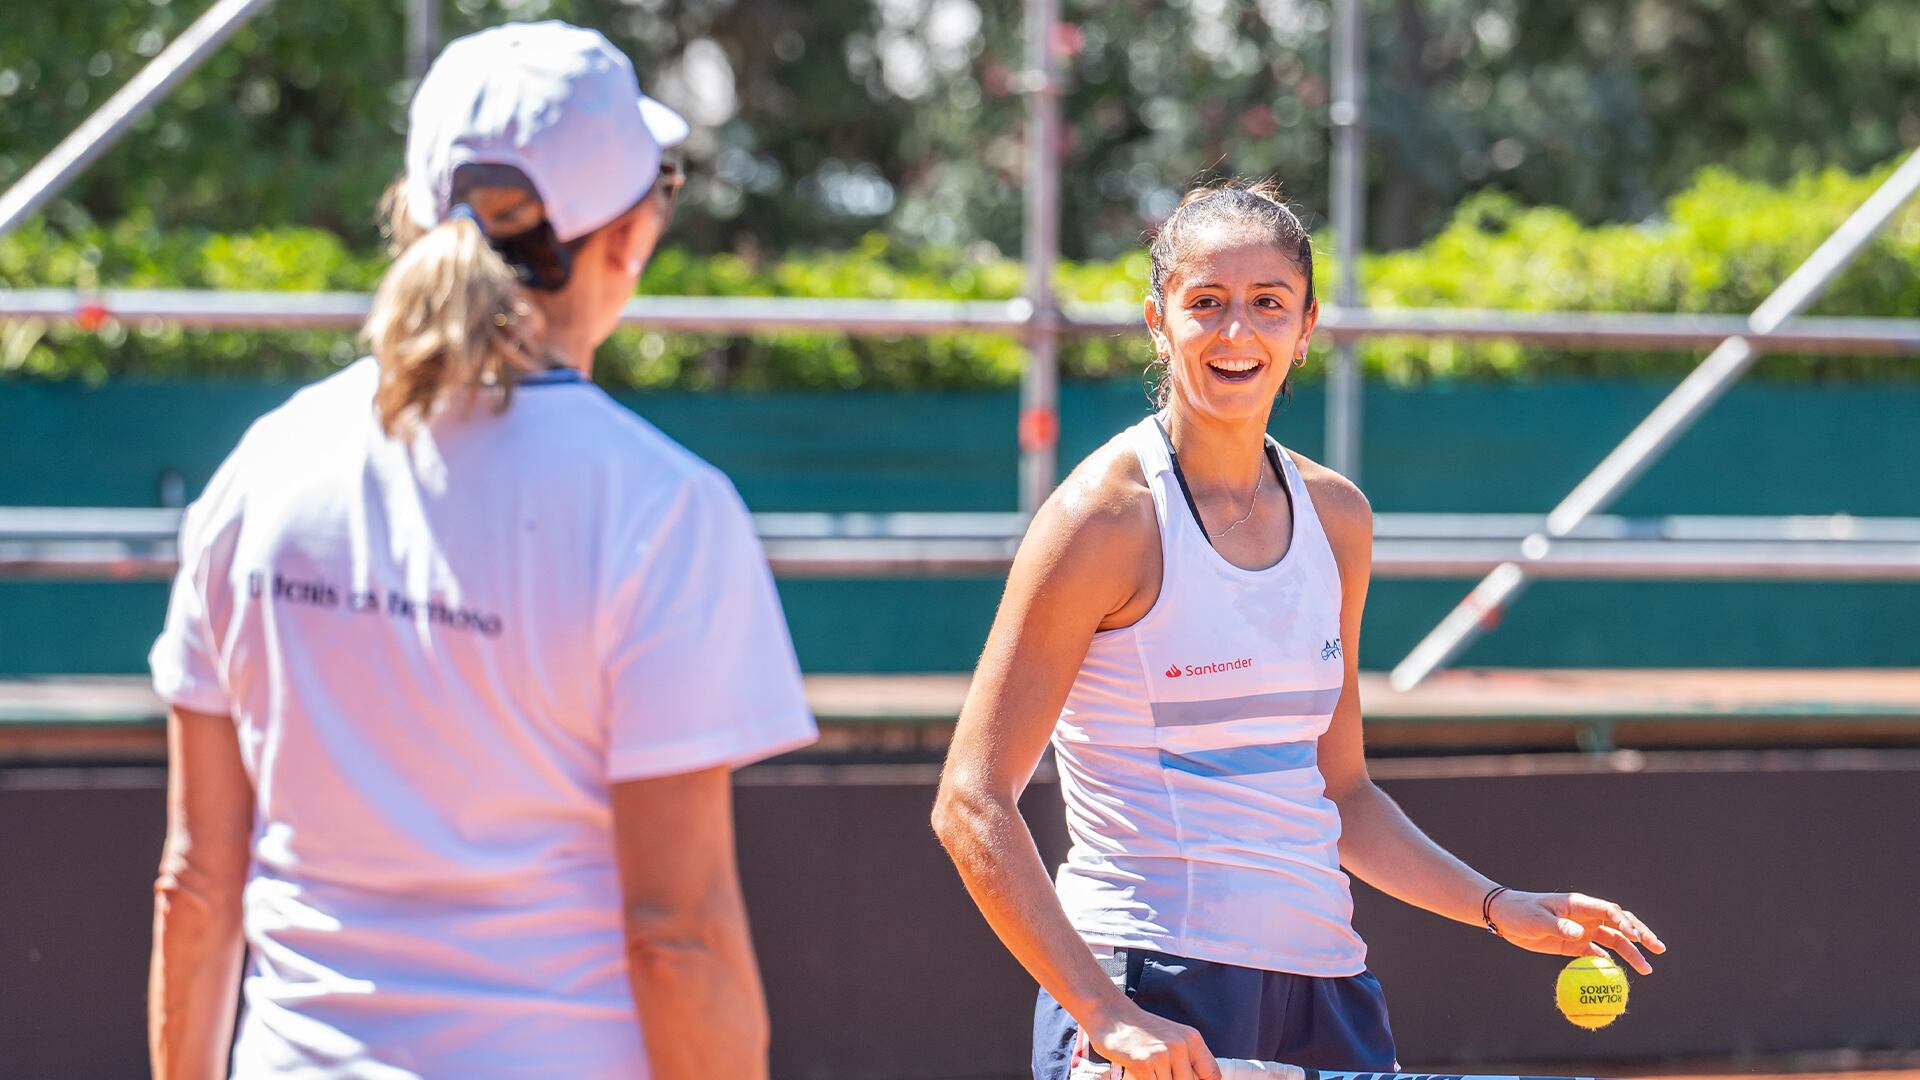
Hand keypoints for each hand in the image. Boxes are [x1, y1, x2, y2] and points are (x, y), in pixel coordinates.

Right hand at [1085, 1000, 1220, 1079]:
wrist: (1110, 1013)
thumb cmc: (1140, 1029)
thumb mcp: (1171, 1037)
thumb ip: (1187, 1059)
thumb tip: (1193, 1079)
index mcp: (1192, 1039)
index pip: (1212, 1075)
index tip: (1188, 1079)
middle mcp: (1180, 1046)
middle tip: (1159, 1072)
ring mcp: (1161, 1055)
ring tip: (1149, 1071)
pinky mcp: (1143, 1063)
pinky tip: (1138, 1073)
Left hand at [1489, 890, 1666, 974]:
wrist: (1505, 918)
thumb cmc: (1521, 913)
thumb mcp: (1538, 920)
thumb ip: (1559, 926)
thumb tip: (1579, 934)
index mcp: (1580, 905)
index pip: (1610, 911)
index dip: (1626, 923)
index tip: (1637, 937)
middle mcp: (1586, 917)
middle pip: (1621, 924)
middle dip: (1641, 935)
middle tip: (1658, 950)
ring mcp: (1583, 930)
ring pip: (1614, 941)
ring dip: (1631, 953)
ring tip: (1648, 970)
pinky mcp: (1575, 945)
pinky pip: (1597, 954)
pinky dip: (1609, 963)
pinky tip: (1619, 974)